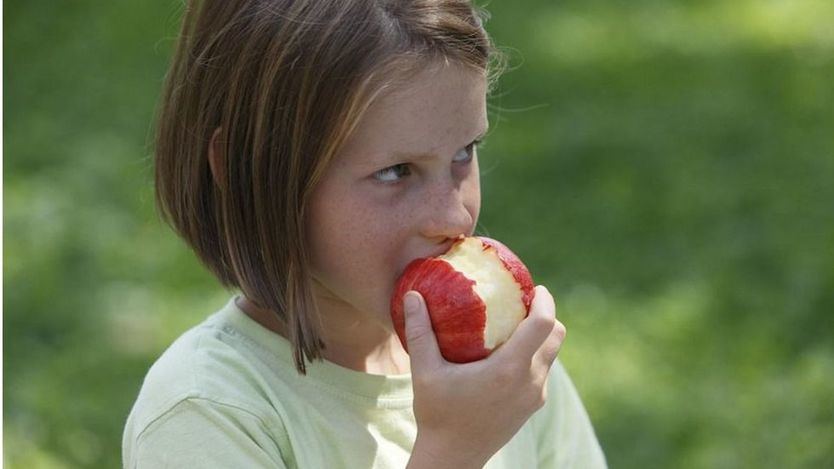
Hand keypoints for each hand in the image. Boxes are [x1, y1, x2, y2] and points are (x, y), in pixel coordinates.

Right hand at [404, 285, 565, 468]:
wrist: (452, 458)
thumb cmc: (437, 414)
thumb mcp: (424, 372)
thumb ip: (420, 331)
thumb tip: (413, 295)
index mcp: (509, 369)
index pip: (544, 324)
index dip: (545, 300)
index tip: (534, 287)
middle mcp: (530, 381)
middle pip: (557, 336)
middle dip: (546, 314)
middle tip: (523, 302)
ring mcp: (534, 396)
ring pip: (552, 354)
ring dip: (541, 336)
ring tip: (515, 324)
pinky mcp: (532, 406)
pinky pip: (543, 372)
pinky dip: (535, 355)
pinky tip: (508, 353)